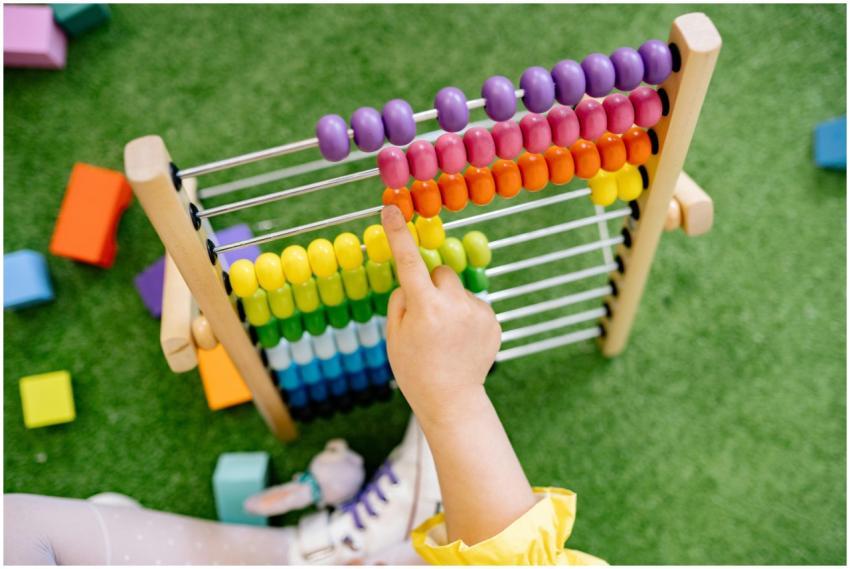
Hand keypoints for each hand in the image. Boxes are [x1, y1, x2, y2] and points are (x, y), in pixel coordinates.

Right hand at [381, 205, 500, 428]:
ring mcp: (478, 312)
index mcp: (425, 308)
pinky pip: (473, 303)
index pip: (409, 261)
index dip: (399, 234)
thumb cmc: (414, 369)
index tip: (393, 209)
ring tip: (446, 334)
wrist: (451, 400)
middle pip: (441, 272)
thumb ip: (401, 300)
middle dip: (431, 285)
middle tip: (426, 314)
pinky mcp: (493, 320)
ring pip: (458, 289)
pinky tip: (461, 340)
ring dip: (449, 301)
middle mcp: (454, 305)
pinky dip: (465, 315)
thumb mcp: (394, 335)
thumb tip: (414, 279)